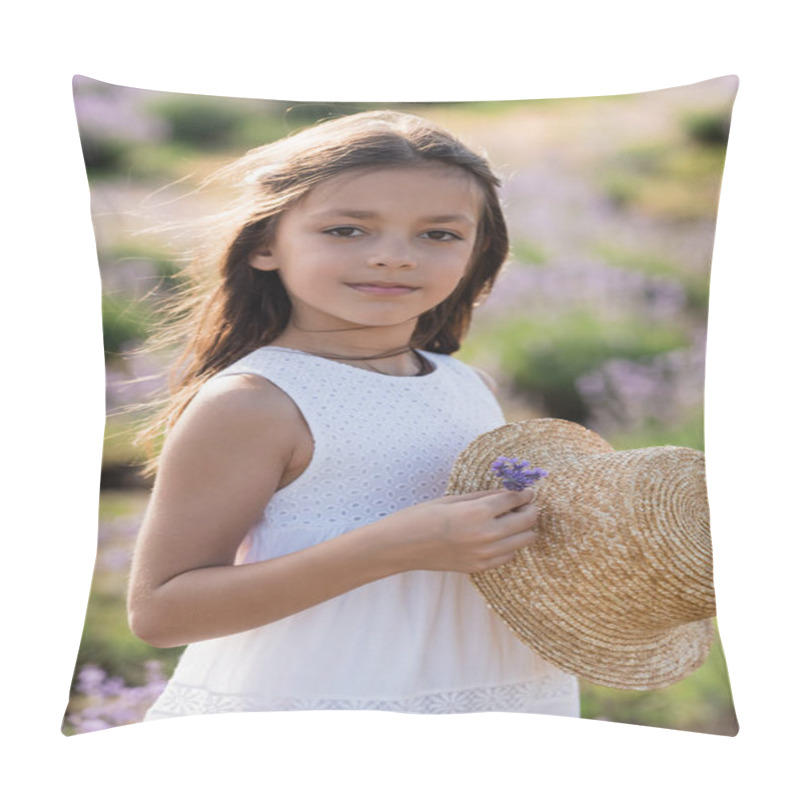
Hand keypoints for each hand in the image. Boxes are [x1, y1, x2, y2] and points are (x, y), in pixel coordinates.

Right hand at [380, 489, 539, 573]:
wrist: (401, 546)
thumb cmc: (422, 516)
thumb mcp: (452, 499)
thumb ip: (483, 497)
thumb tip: (507, 493)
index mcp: (478, 512)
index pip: (515, 500)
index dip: (524, 493)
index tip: (528, 491)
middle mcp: (486, 535)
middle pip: (527, 521)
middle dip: (530, 510)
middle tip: (526, 504)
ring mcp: (485, 554)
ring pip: (524, 541)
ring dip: (524, 528)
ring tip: (514, 519)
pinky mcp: (480, 568)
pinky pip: (509, 556)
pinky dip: (510, 545)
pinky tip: (499, 537)